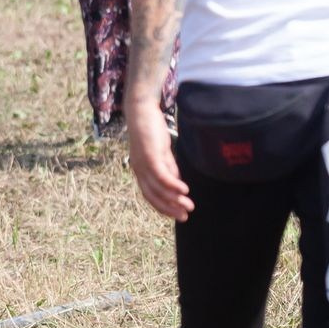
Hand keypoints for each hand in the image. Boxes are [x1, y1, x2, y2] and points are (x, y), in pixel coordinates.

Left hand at [127, 103, 189, 221]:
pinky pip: (161, 175)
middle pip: (154, 196)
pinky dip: (173, 184)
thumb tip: (177, 183)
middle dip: (170, 208)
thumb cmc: (151, 130)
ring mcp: (143, 163)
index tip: (178, 215)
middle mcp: (139, 170)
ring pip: (159, 188)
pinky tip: (185, 190)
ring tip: (189, 206)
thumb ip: (169, 167)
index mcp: (140, 171)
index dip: (164, 207)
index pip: (151, 195)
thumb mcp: (162, 153)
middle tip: (185, 217)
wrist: (142, 110)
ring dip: (175, 199)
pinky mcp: (149, 155)